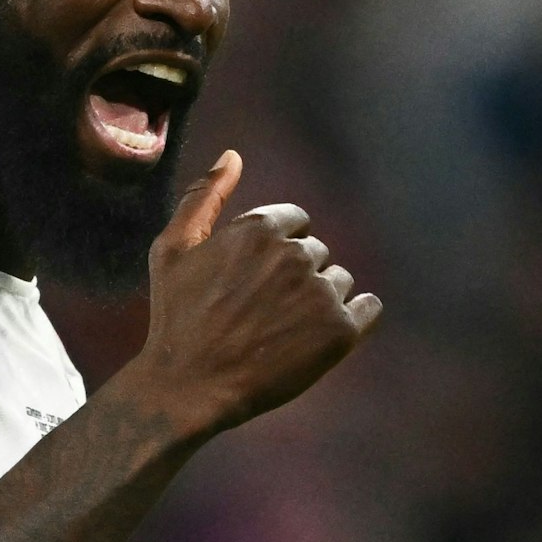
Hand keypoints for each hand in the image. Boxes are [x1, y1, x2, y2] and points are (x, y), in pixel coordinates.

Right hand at [137, 150, 381, 433]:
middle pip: (318, 252)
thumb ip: (204, 196)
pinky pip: (369, 308)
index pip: (296, 222)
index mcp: (260, 228)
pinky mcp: (340, 331)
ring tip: (282, 331)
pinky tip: (321, 337)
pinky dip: (353, 319)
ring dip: (320, 301)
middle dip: (296, 277)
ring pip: (340, 281)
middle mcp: (296, 254)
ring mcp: (321, 292)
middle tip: (261, 314)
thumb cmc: (177, 317)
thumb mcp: (173, 248)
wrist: (188, 387)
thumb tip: (233, 155)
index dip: (275, 253)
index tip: (253, 284)